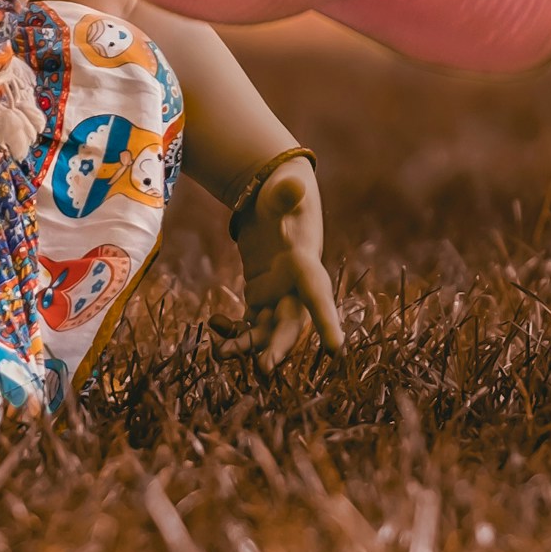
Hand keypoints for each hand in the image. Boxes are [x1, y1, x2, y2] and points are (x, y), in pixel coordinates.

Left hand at [214, 158, 344, 369]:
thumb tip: (294, 184)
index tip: (336, 351)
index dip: (327, 321)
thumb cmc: (283, 197)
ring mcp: (279, 299)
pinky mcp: (262, 302)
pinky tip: (213, 324)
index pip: (318, 293)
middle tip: (264, 368)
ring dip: (248, 347)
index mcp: (305, 264)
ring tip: (220, 354)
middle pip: (291, 323)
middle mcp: (296, 289)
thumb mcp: (282, 192)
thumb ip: (286, 194)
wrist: (277, 209)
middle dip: (279, 347)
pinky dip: (233, 331)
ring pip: (267, 332)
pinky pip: (249, 326)